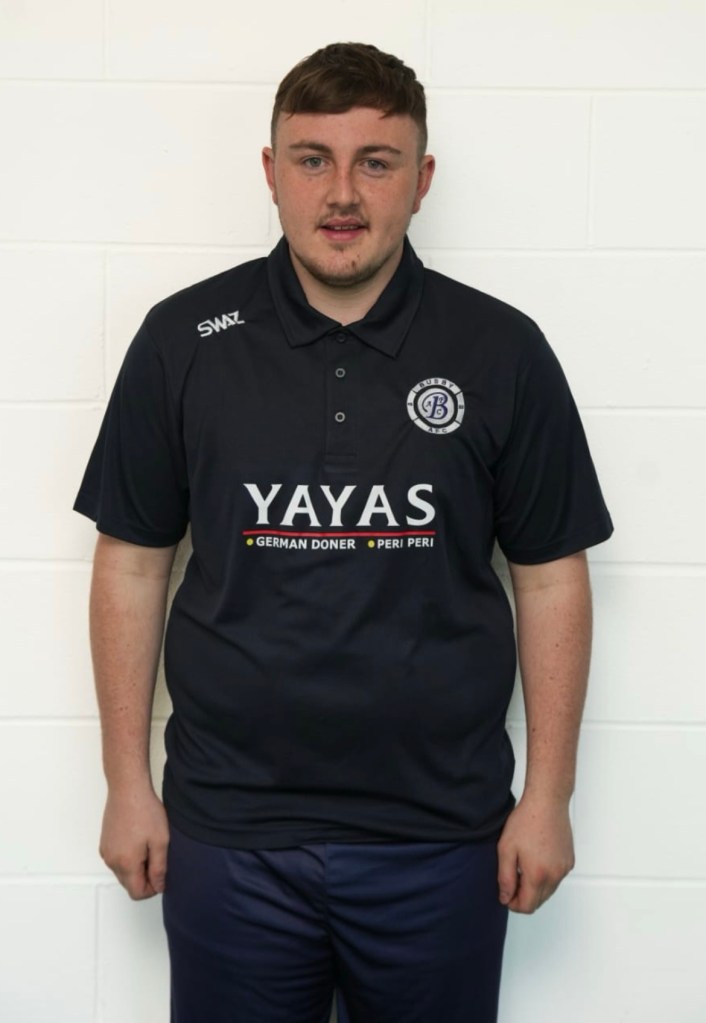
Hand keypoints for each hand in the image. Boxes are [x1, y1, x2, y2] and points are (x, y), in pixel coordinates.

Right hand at [99, 785, 169, 899]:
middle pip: (129, 884)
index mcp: (126, 864)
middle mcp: (112, 861)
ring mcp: (106, 851)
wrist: (127, 789)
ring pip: (122, 872)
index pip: (137, 893)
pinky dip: (128, 857)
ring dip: (136, 867)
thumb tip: (158, 886)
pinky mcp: (105, 842)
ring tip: (149, 845)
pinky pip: (117, 859)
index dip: (152, 889)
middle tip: (158, 857)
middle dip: (144, 878)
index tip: (161, 874)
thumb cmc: (144, 811)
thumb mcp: (160, 841)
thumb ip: (159, 868)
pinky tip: (138, 839)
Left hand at [496, 795, 574, 913]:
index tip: (505, 893)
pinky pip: (556, 878)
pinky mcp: (569, 861)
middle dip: (523, 896)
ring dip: (535, 887)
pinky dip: (546, 877)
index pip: (527, 906)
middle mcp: (555, 875)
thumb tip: (505, 898)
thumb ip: (505, 877)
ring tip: (523, 866)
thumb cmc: (526, 821)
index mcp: (538, 875)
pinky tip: (536, 859)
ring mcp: (564, 868)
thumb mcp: (506, 848)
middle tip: (512, 878)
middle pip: (539, 901)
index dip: (513, 904)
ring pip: (548, 891)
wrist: (547, 802)